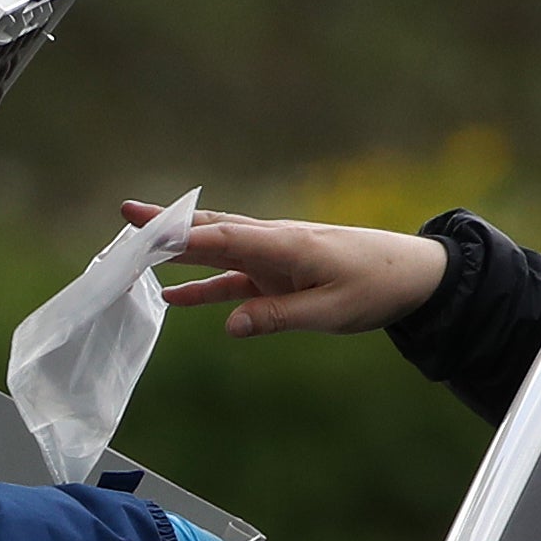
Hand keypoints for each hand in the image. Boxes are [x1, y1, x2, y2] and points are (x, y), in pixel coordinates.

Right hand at [126, 201, 449, 337]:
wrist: (414, 274)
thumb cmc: (376, 287)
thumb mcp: (330, 311)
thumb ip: (278, 316)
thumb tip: (230, 326)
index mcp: (283, 244)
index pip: (221, 235)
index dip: (179, 233)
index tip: (142, 230)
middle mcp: (272, 242)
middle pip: (210, 231)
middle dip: (166, 226)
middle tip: (125, 214)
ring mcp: (272, 256)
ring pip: (215, 250)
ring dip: (177, 252)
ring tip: (136, 254)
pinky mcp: (277, 273)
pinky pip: (231, 278)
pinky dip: (203, 286)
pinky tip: (174, 297)